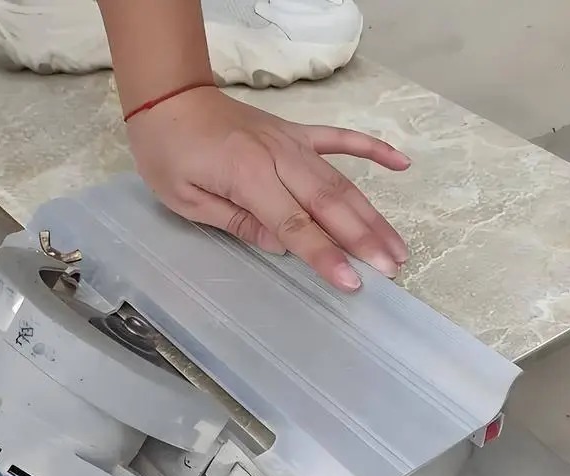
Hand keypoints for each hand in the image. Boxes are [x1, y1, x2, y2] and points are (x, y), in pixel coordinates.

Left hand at [126, 87, 410, 291]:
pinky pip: (340, 139)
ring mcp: (291, 141)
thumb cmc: (168, 154)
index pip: (294, 224)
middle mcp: (278, 156)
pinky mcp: (296, 132)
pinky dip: (372, 150)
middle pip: (329, 203)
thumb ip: (237, 222)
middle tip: (392, 268)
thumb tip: (282, 246)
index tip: (353, 282)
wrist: (169, 98)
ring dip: (372, 213)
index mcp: (248, 175)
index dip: (324, 255)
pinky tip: (401, 164)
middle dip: (363, 238)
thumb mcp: (187, 200)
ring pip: (340, 180)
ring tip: (398, 243)